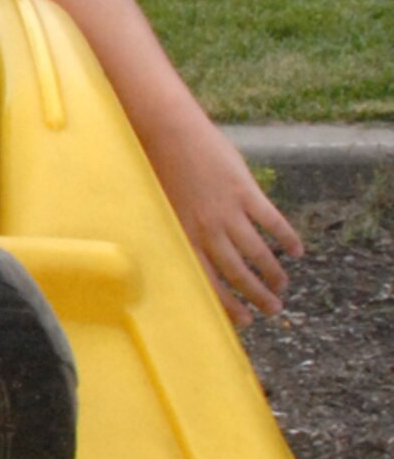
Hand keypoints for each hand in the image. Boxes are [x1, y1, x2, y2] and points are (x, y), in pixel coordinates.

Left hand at [145, 113, 302, 325]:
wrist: (170, 136)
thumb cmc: (159, 173)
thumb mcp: (162, 213)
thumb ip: (178, 237)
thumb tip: (186, 260)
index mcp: (184, 240)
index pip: (209, 283)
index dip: (228, 306)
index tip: (244, 322)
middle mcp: (207, 231)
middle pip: (237, 274)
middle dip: (257, 296)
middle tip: (273, 311)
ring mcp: (228, 212)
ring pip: (257, 253)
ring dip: (273, 273)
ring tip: (283, 287)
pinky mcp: (246, 192)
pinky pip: (271, 221)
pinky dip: (286, 238)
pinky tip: (297, 251)